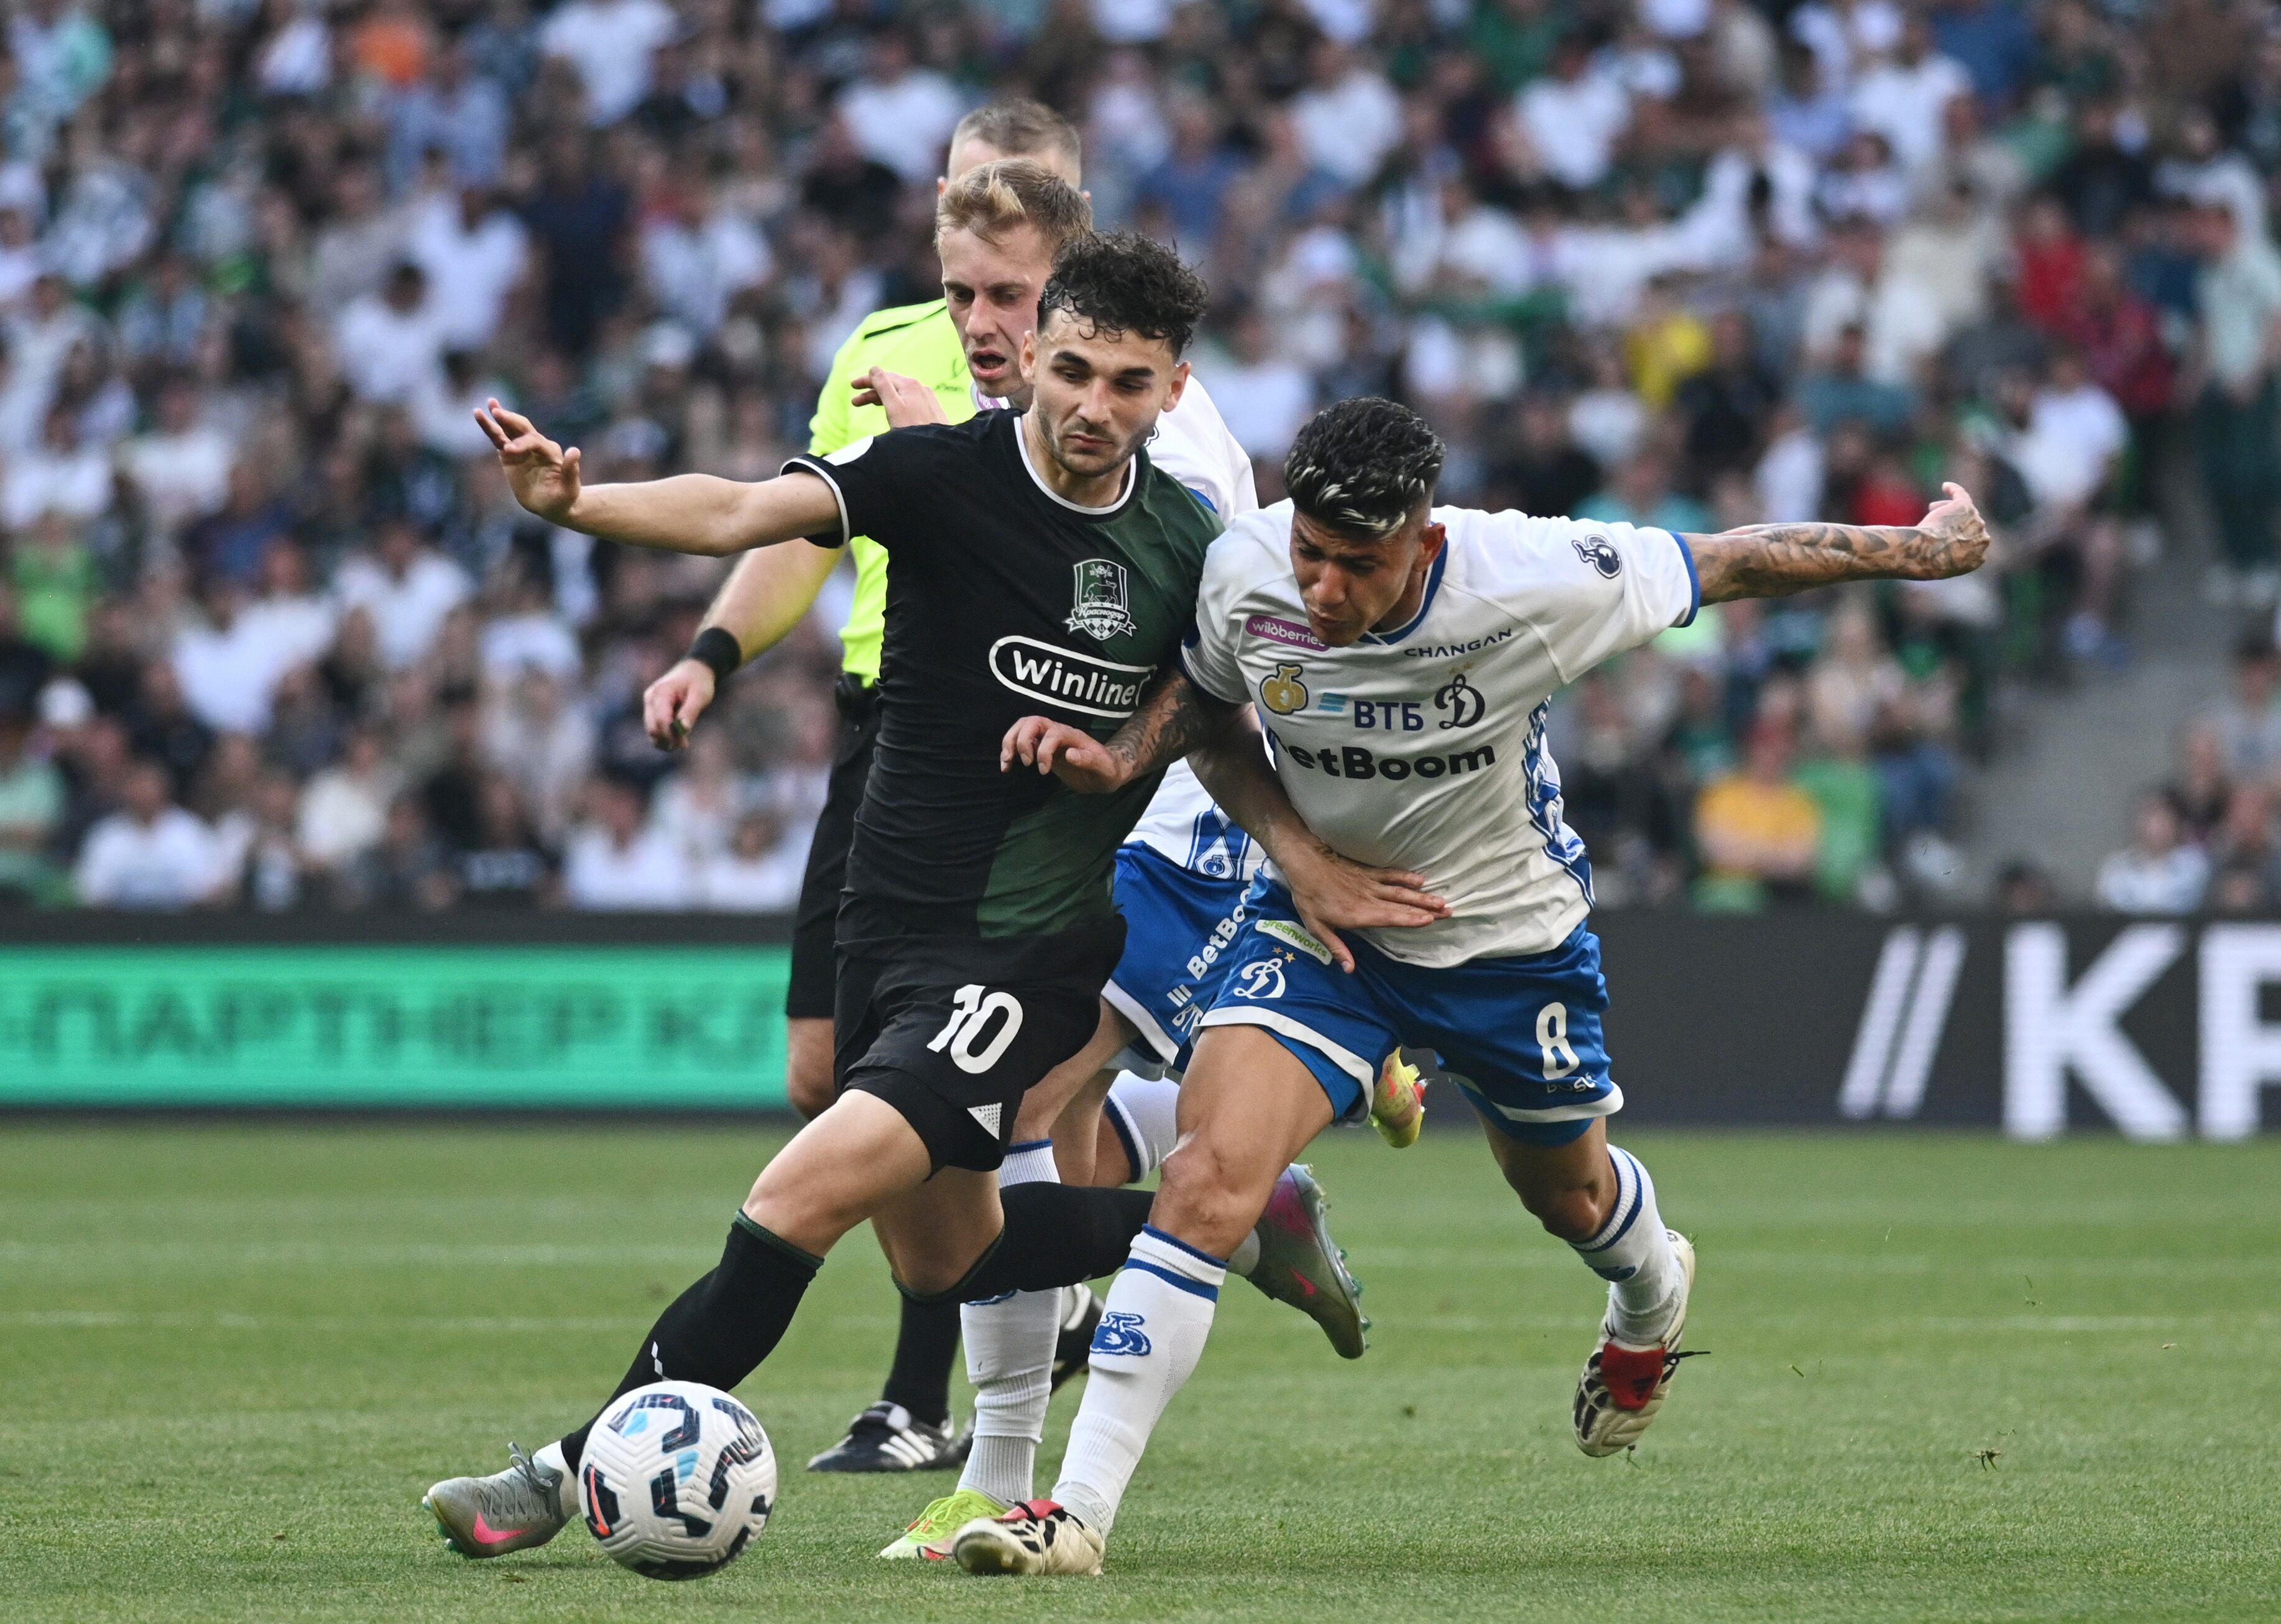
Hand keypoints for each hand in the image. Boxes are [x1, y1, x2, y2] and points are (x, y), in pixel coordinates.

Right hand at [476, 398, 581, 523]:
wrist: (552, 505)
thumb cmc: (562, 498)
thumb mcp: (569, 488)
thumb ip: (571, 470)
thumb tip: (575, 450)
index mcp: (550, 451)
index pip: (534, 441)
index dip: (522, 444)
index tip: (509, 451)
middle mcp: (537, 445)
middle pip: (523, 428)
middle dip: (510, 420)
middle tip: (496, 412)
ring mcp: (522, 448)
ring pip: (509, 429)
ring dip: (500, 416)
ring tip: (490, 403)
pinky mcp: (510, 453)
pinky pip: (498, 438)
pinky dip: (489, 428)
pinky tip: (480, 415)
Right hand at [644, 658, 717, 750]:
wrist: (694, 670)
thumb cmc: (699, 681)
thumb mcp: (701, 695)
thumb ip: (690, 712)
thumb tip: (682, 730)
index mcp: (661, 692)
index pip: (661, 720)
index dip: (671, 735)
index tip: (684, 744)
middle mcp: (651, 698)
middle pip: (652, 728)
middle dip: (667, 740)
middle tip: (684, 745)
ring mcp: (649, 703)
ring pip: (651, 730)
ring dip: (664, 740)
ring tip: (682, 743)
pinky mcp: (652, 708)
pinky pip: (654, 726)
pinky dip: (664, 735)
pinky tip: (677, 736)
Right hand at [851, 367, 947, 428]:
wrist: (938, 449)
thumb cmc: (914, 430)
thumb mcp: (894, 407)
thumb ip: (883, 386)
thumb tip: (873, 368)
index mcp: (910, 385)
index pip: (883, 377)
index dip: (866, 380)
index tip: (852, 385)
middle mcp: (920, 388)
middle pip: (891, 385)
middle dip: (871, 391)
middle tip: (855, 401)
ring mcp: (927, 398)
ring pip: (900, 394)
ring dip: (882, 398)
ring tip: (868, 405)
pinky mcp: (931, 409)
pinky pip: (909, 401)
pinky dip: (895, 403)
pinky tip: (891, 410)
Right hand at [1001, 716, 1131, 792]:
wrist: (1106, 772)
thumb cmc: (1107, 770)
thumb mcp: (1105, 769)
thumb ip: (1090, 760)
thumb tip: (1070, 754)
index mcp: (1073, 736)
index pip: (1052, 733)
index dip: (1044, 750)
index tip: (1043, 771)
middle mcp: (1058, 732)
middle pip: (1033, 722)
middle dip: (1022, 740)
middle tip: (1025, 763)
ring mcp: (1048, 739)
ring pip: (1023, 727)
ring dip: (1010, 742)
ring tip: (1006, 762)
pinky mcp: (1041, 748)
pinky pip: (1021, 741)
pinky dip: (1010, 750)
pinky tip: (1006, 766)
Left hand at [1277, 838, 1448, 973]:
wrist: (1304, 863)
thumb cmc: (1309, 897)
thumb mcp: (1316, 927)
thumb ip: (1336, 947)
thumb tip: (1350, 969)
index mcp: (1359, 914)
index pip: (1391, 917)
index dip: (1411, 919)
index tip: (1430, 920)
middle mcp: (1369, 899)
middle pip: (1402, 905)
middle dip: (1426, 909)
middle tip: (1448, 911)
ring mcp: (1370, 883)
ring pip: (1401, 890)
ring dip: (1422, 895)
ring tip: (1441, 899)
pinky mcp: (1368, 872)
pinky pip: (1390, 874)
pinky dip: (1406, 876)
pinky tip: (1420, 879)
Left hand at [1912, 483, 1990, 578]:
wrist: (1924, 554)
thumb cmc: (1927, 563)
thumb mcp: (1941, 568)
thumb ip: (1948, 560)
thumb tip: (1941, 554)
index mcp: (1978, 558)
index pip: (1971, 545)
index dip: (1958, 539)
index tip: (1944, 538)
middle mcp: (1982, 539)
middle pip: (1968, 526)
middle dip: (1953, 523)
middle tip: (1935, 521)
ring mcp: (1976, 522)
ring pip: (1964, 512)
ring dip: (1949, 509)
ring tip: (1932, 509)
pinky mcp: (1965, 508)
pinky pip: (1961, 495)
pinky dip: (1954, 490)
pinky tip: (1945, 486)